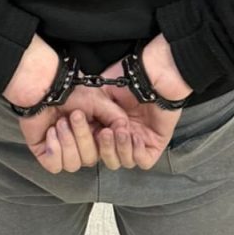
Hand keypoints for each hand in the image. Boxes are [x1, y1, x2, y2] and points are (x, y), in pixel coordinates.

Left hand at [17, 83, 132, 173]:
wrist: (44, 87)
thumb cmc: (71, 91)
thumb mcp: (100, 102)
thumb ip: (116, 117)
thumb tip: (126, 132)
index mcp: (96, 136)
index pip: (108, 155)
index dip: (107, 147)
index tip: (105, 132)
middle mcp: (81, 146)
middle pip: (89, 159)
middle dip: (82, 136)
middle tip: (74, 115)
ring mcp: (63, 151)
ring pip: (73, 164)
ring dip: (67, 140)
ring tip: (61, 122)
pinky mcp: (46, 154)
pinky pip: (54, 165)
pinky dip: (54, 147)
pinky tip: (51, 131)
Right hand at [89, 34, 193, 170]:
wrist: (153, 72)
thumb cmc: (128, 77)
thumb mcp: (103, 91)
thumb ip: (92, 109)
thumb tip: (79, 122)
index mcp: (107, 125)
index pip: (94, 146)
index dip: (88, 143)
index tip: (89, 131)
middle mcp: (121, 136)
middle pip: (108, 159)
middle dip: (105, 148)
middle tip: (106, 133)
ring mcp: (138, 141)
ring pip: (124, 161)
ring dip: (121, 149)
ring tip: (122, 132)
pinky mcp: (154, 144)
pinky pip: (144, 160)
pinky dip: (137, 152)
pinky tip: (135, 136)